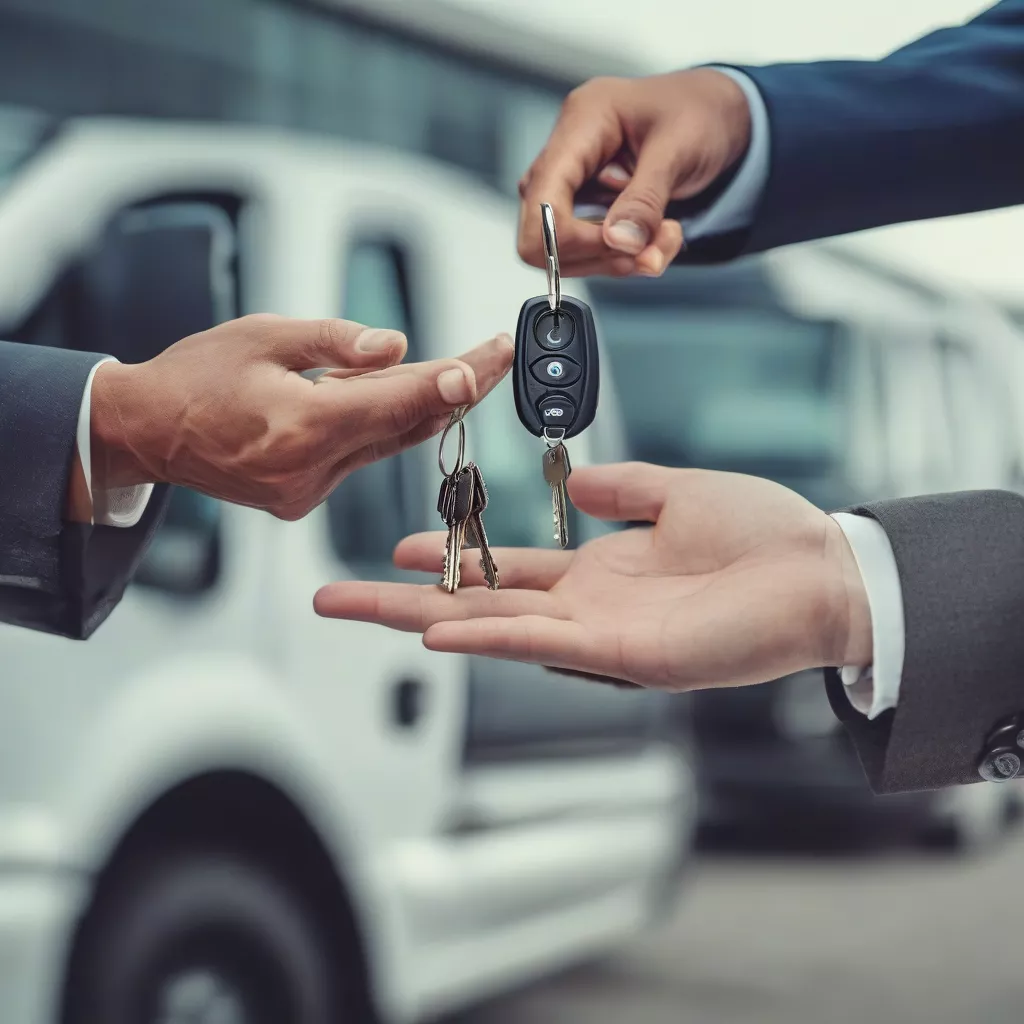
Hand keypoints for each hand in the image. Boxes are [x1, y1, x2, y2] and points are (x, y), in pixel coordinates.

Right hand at [87, 314, 512, 519]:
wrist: (147, 431)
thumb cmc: (197, 376)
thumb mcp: (264, 335)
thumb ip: (337, 343)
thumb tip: (399, 349)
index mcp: (300, 427)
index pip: (397, 403)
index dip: (450, 381)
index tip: (489, 359)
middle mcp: (310, 470)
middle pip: (403, 426)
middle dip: (452, 391)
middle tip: (492, 356)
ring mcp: (307, 492)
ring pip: (385, 443)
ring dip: (419, 407)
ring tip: (456, 369)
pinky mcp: (303, 499)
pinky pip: (359, 457)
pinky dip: (378, 426)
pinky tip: (391, 396)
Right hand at [313, 463, 871, 690]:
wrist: (821, 571)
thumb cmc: (762, 536)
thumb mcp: (678, 492)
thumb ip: (624, 489)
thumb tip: (580, 480)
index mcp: (598, 570)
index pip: (503, 567)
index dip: (449, 557)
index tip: (396, 546)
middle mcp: (586, 606)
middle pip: (477, 602)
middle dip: (401, 600)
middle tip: (334, 597)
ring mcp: (598, 634)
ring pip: (490, 626)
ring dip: (421, 619)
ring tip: (356, 609)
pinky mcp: (622, 652)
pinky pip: (538, 642)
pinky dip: (484, 635)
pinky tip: (435, 628)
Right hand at [517, 69, 750, 277]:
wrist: (715, 114)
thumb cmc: (698, 111)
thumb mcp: (680, 149)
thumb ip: (646, 199)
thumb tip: (619, 242)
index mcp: (581, 122)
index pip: (541, 199)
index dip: (570, 238)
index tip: (622, 247)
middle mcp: (565, 152)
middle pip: (542, 233)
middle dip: (598, 255)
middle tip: (651, 248)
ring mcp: (571, 181)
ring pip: (566, 251)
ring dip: (617, 260)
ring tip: (663, 239)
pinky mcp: (584, 204)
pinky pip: (590, 250)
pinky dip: (624, 257)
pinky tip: (654, 239)